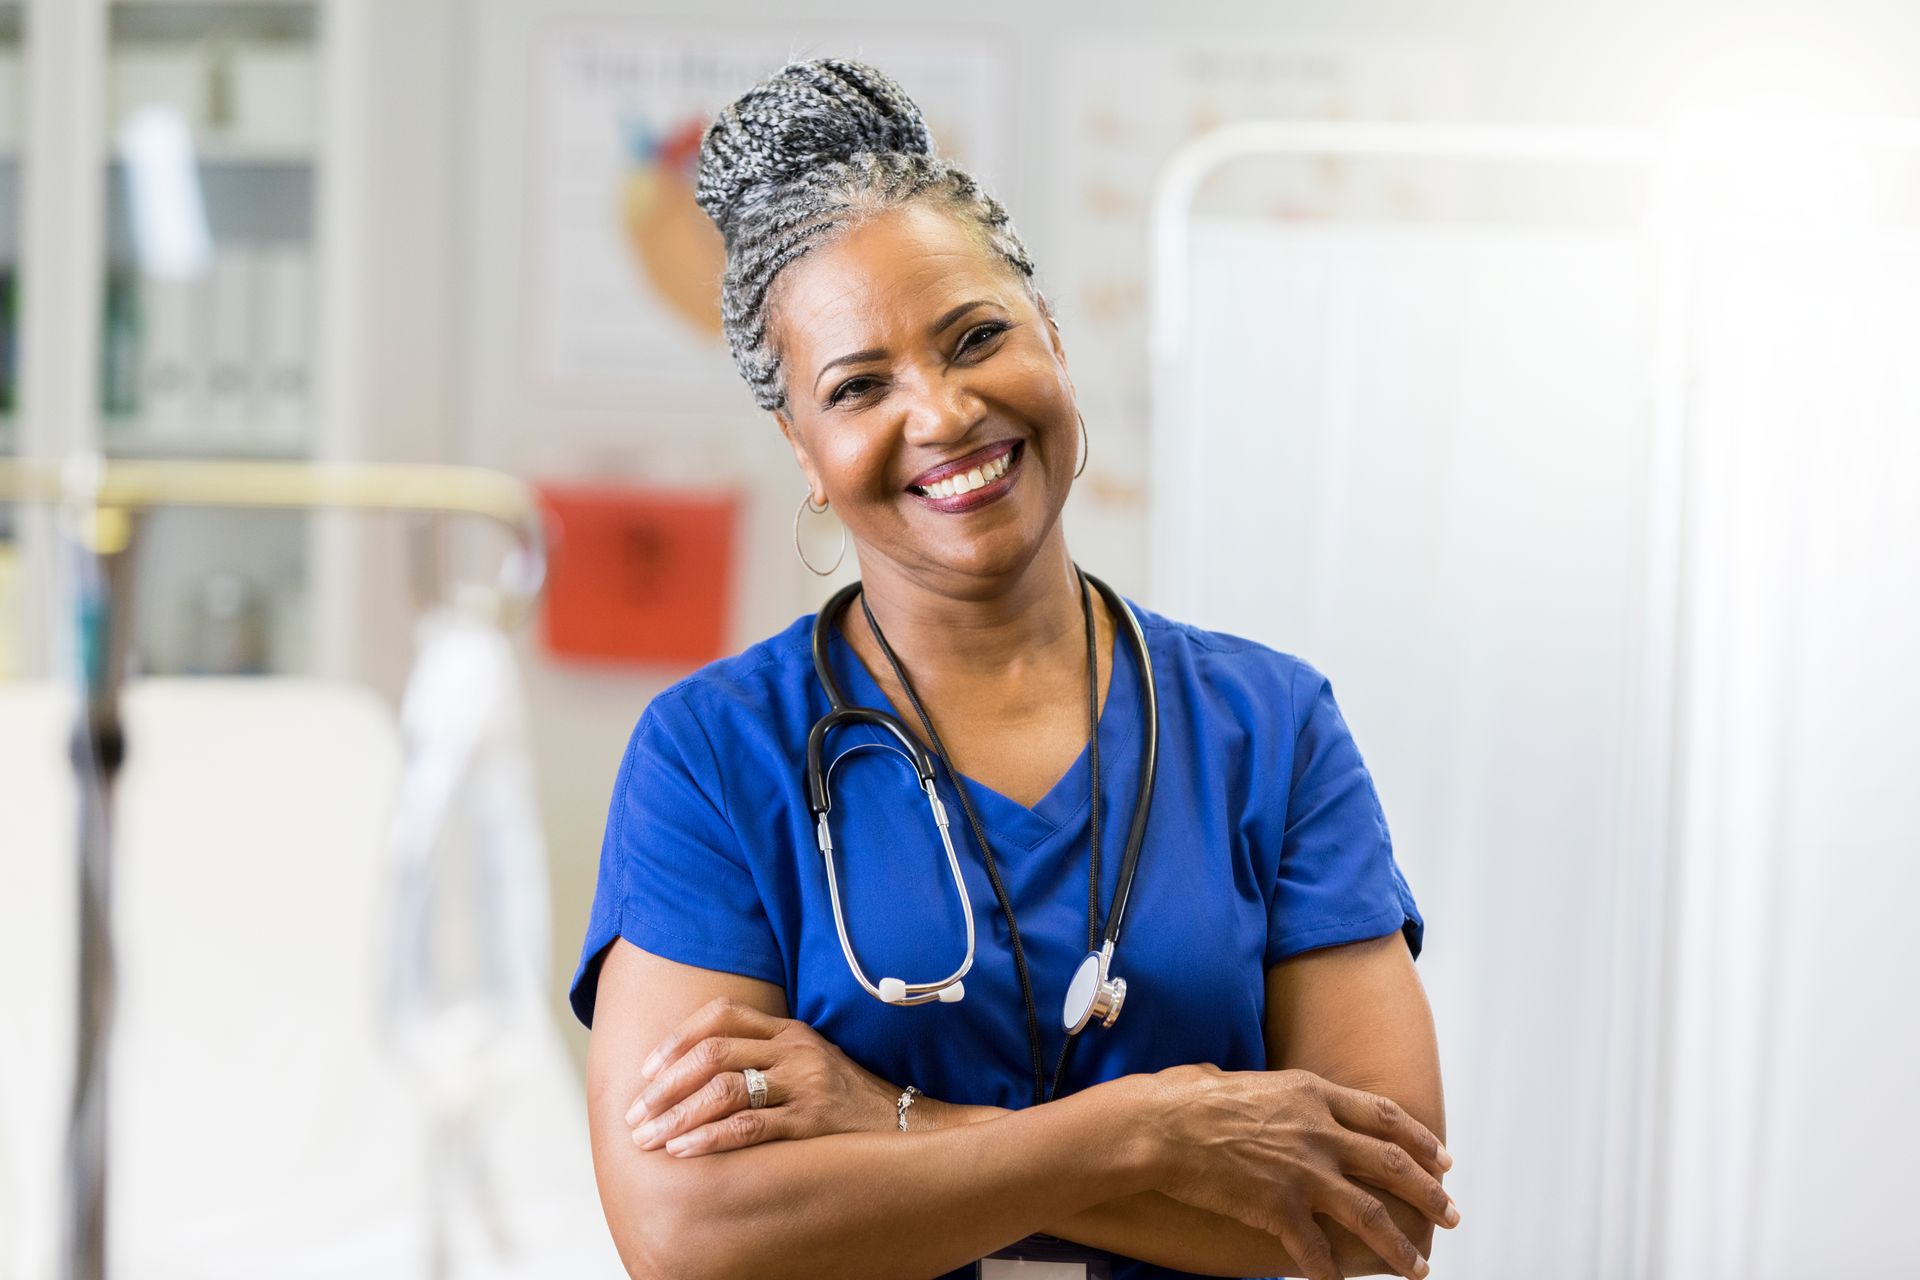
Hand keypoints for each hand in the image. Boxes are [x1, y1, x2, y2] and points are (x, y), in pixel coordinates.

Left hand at [624, 996, 900, 1156]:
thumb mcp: (806, 1061)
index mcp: (789, 1029)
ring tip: (649, 1138)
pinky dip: (709, 1139)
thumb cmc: (841, 1098)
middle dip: (664, 1085)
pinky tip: (684, 1151)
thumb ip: (761, 1054)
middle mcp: (795, 1049)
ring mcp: (805, 1084)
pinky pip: (750, 1127)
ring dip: (677, 1116)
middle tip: (635, 1114)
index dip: (677, 1039)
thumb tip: (691, 1070)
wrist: (901, 1126)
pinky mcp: (812, 1122)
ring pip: (724, 1090)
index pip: (722, 1014)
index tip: (646, 1071)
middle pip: (713, 1053)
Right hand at [1148, 1064, 1458, 1279]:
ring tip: (1419, 1267)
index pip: (1385, 1116)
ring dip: (1401, 1246)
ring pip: (1371, 1214)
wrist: (1162, 1127)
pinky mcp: (1279, 1208)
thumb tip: (1267, 1093)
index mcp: (1313, 1094)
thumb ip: (1272, 1093)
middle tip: (1451, 1214)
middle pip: (1393, 1164)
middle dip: (1431, 1194)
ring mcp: (1304, 1172)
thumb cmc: (1189, 1098)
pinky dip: (1331, 1274)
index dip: (1421, 1140)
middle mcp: (1320, 1132)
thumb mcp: (1244, 1079)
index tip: (1443, 1159)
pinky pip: (1317, 1252)